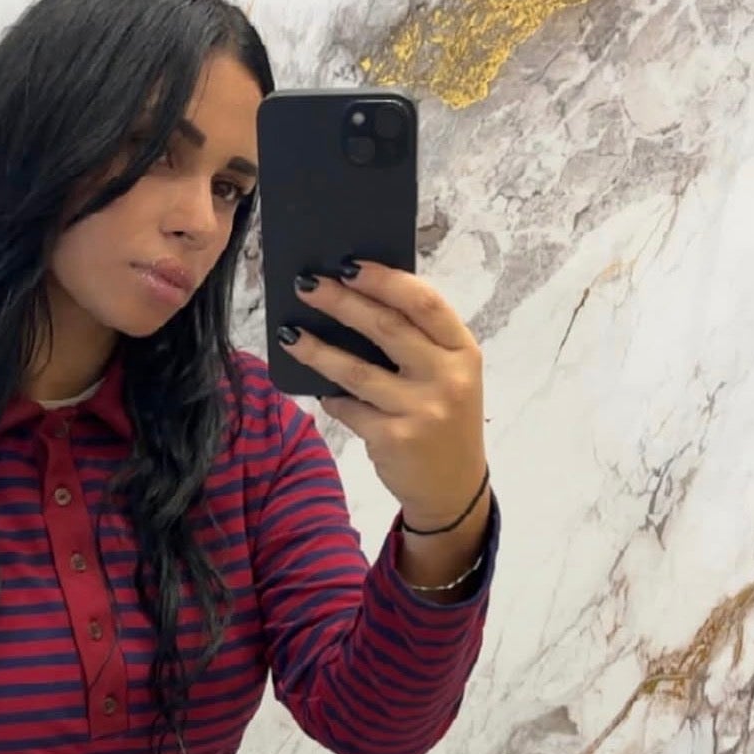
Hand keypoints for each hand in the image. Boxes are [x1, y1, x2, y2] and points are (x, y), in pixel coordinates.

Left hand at [281, 261, 487, 529]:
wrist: (452, 488)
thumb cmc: (443, 419)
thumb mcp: (448, 376)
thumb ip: (418, 343)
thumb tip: (357, 300)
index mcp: (462, 351)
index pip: (424, 302)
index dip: (384, 279)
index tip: (348, 265)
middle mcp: (447, 377)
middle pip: (386, 328)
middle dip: (340, 302)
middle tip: (306, 285)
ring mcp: (421, 410)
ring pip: (356, 370)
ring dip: (317, 350)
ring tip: (290, 335)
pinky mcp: (394, 439)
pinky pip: (349, 409)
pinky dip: (332, 398)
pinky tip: (320, 391)